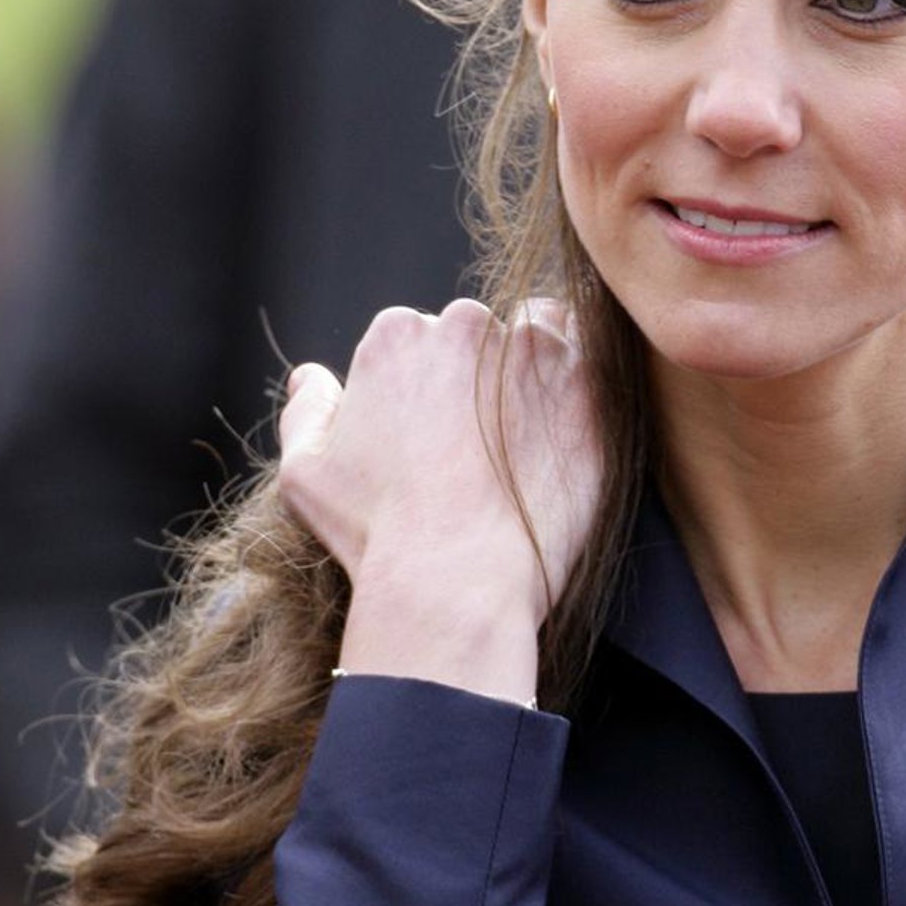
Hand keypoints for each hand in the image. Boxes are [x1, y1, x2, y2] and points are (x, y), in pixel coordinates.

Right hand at [277, 298, 604, 697]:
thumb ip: (307, 412)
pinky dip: (586, 386)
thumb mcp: (308, 473)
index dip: (435, 387)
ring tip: (533, 433)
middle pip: (482, 335)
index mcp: (397, 336)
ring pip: (542, 338)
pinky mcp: (588, 386)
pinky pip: (597, 362)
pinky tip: (569, 431)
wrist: (455, 578)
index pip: (425, 337)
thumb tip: (310, 378)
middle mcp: (465, 326)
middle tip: (489, 442)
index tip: (443, 433)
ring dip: (538, 370)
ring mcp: (533, 351)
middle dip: (485, 375)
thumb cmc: (376, 534)